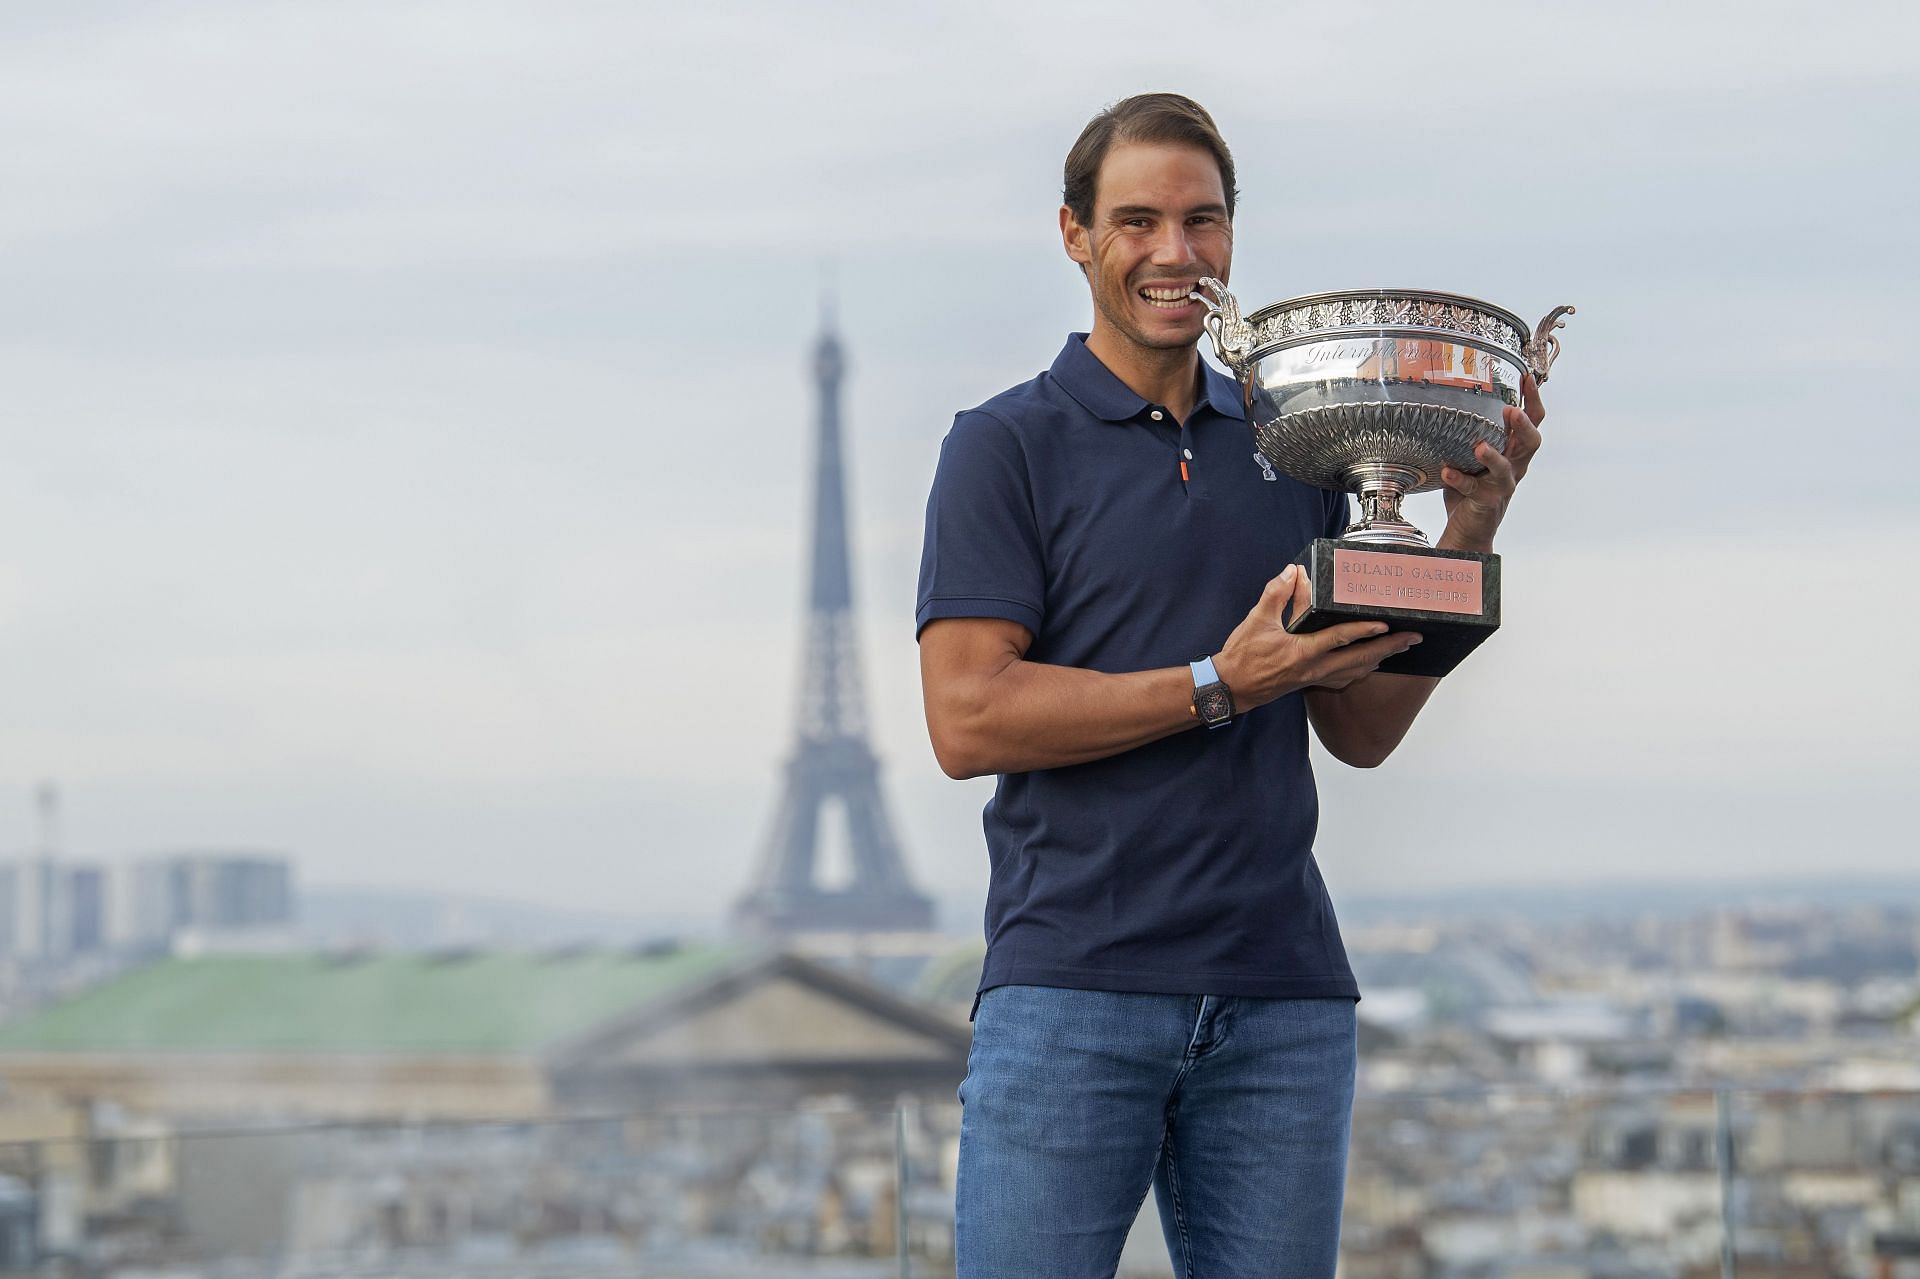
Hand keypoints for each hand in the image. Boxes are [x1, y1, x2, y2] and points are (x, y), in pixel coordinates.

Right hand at [1214, 565, 1420, 708]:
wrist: (1231, 688)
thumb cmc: (1243, 657)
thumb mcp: (1256, 620)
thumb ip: (1276, 594)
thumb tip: (1292, 572)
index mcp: (1302, 652)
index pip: (1341, 639)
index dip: (1365, 629)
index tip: (1387, 623)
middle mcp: (1315, 669)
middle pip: (1360, 659)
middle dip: (1389, 648)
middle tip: (1412, 638)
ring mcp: (1315, 679)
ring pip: (1356, 671)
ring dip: (1380, 659)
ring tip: (1399, 648)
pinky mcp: (1311, 683)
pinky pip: (1345, 678)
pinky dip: (1362, 669)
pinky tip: (1369, 663)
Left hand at [1438, 373, 1545, 552]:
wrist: (1467, 529)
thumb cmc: (1468, 489)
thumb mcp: (1469, 455)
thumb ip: (1467, 434)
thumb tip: (1447, 401)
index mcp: (1513, 450)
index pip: (1532, 421)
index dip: (1533, 400)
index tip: (1527, 377)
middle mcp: (1514, 466)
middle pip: (1531, 442)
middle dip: (1524, 424)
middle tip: (1511, 409)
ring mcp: (1502, 485)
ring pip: (1507, 468)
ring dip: (1493, 455)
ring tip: (1479, 446)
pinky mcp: (1487, 501)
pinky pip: (1474, 488)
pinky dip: (1459, 478)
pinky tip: (1447, 471)